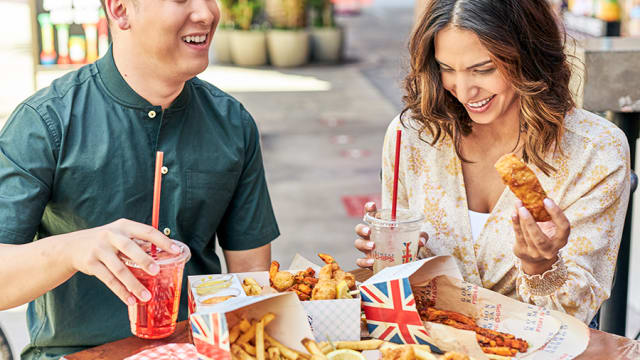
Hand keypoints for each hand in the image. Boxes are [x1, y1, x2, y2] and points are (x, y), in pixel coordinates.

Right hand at [61, 218, 178, 304]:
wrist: (73, 246)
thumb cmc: (105, 241)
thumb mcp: (119, 234)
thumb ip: (138, 242)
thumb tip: (165, 253)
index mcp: (124, 226)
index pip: (146, 231)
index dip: (162, 240)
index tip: (176, 250)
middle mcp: (111, 235)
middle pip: (129, 247)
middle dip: (143, 260)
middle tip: (156, 271)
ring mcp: (99, 250)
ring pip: (119, 269)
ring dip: (134, 284)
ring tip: (147, 296)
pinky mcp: (91, 264)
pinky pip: (109, 280)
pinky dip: (121, 292)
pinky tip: (131, 300)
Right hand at [354, 202, 427, 268]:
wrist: (403, 262)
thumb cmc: (405, 244)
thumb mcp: (414, 238)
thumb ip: (420, 236)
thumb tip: (421, 241)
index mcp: (379, 225)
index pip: (371, 213)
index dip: (369, 208)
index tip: (372, 206)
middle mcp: (371, 235)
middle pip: (359, 228)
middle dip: (362, 229)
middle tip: (369, 231)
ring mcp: (368, 248)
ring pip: (358, 243)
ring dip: (363, 244)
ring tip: (372, 246)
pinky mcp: (368, 261)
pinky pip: (361, 261)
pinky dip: (364, 262)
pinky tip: (372, 262)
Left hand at [511, 199, 569, 274]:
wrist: (535, 257)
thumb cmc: (545, 234)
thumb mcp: (550, 225)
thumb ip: (546, 212)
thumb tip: (537, 192)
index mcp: (562, 240)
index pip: (564, 227)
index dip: (556, 213)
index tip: (546, 200)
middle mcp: (550, 249)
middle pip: (540, 238)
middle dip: (530, 222)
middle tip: (524, 206)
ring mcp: (536, 253)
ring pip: (527, 236)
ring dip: (521, 219)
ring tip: (518, 204)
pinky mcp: (523, 252)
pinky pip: (519, 236)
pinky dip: (516, 224)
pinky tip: (514, 214)